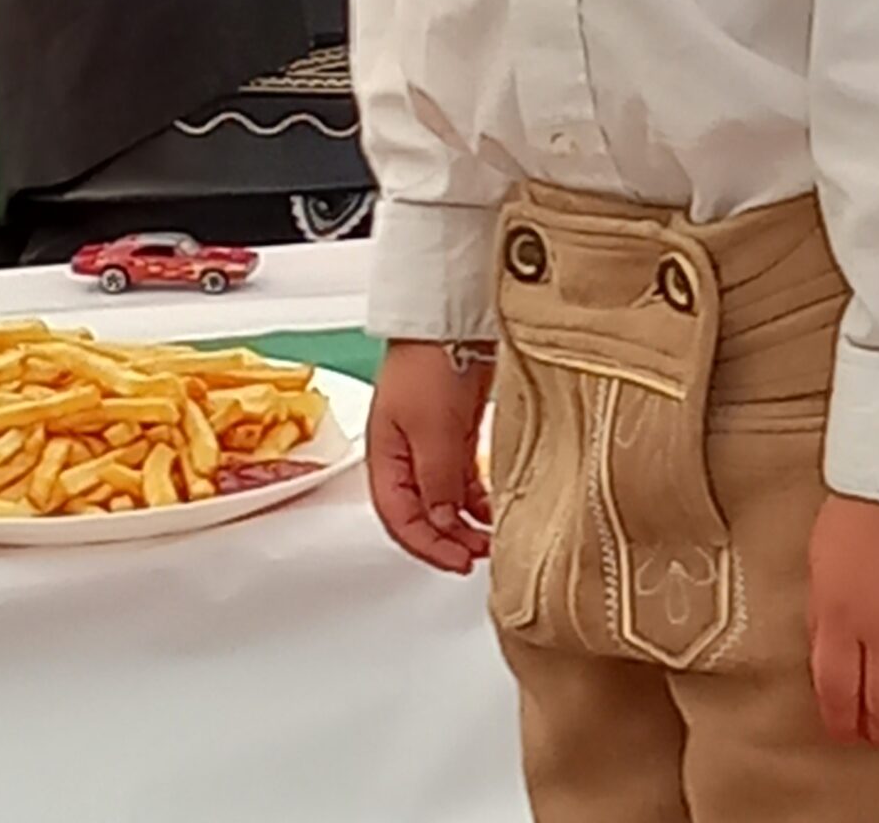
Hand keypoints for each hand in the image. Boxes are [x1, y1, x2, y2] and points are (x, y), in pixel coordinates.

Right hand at [366, 340, 493, 575]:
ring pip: (445, 499)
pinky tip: (493, 507)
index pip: (399, 519)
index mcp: (384, 457)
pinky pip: (463, 477)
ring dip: (465, 522)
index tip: (458, 562)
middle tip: (479, 554)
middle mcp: (405, 454)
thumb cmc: (429, 361)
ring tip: (490, 537)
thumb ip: (437, 482)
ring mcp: (431, 443)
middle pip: (421, 514)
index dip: (427, 547)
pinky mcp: (456, 431)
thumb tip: (443, 523)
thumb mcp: (432, 431)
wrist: (453, 317)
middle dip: (448, 540)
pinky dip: (477, 497)